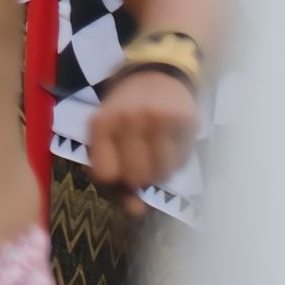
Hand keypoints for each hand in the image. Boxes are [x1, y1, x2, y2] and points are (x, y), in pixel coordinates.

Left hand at [84, 66, 198, 195]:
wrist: (155, 74)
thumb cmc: (126, 112)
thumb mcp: (108, 136)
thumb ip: (114, 175)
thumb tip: (136, 211)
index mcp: (100, 123)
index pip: (104, 175)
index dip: (114, 183)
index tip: (121, 174)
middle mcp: (127, 118)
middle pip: (135, 178)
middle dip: (140, 178)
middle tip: (142, 161)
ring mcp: (158, 117)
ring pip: (162, 173)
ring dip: (161, 171)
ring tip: (157, 151)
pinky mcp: (184, 118)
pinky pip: (183, 159)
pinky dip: (179, 158)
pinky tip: (172, 142)